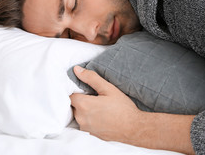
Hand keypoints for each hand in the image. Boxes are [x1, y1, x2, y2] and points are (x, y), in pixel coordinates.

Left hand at [70, 66, 195, 153]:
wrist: (134, 129)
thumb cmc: (123, 108)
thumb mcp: (108, 89)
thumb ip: (91, 78)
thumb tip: (76, 70)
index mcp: (83, 105)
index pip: (70, 94)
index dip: (77, 90)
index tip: (87, 90)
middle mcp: (80, 118)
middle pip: (73, 105)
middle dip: (81, 100)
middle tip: (95, 97)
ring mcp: (85, 128)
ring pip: (78, 115)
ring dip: (84, 110)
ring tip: (99, 107)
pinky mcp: (90, 134)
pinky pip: (84, 124)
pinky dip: (89, 119)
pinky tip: (101, 116)